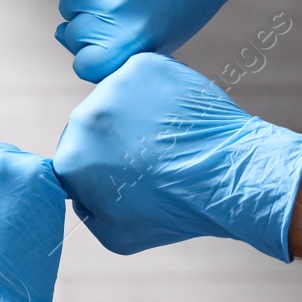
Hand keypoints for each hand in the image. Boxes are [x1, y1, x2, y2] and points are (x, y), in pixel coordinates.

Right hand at [52, 53, 301, 260]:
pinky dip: (155, 90)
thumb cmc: (179, 210)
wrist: (230, 177)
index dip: (97, 165)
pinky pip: (140, 75)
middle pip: (90, 124)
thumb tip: (81, 191)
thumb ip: (86, 213)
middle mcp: (84, 117)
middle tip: (147, 152)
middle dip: (113, 136)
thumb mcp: (117, 236)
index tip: (123, 170)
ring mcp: (114, 86)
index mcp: (71, 159)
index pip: (72, 157)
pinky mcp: (143, 65)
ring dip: (133, 110)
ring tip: (165, 133)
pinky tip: (175, 113)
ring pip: (115, 97)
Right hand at [55, 0, 301, 81]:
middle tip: (118, 8)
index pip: (84, 65)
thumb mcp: (165, 37)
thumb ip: (118, 49)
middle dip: (88, 25)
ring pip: (67, 0)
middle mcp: (118, 9)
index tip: (102, 43)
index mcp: (137, 38)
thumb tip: (61, 36)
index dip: (91, 55)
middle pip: (73, 32)